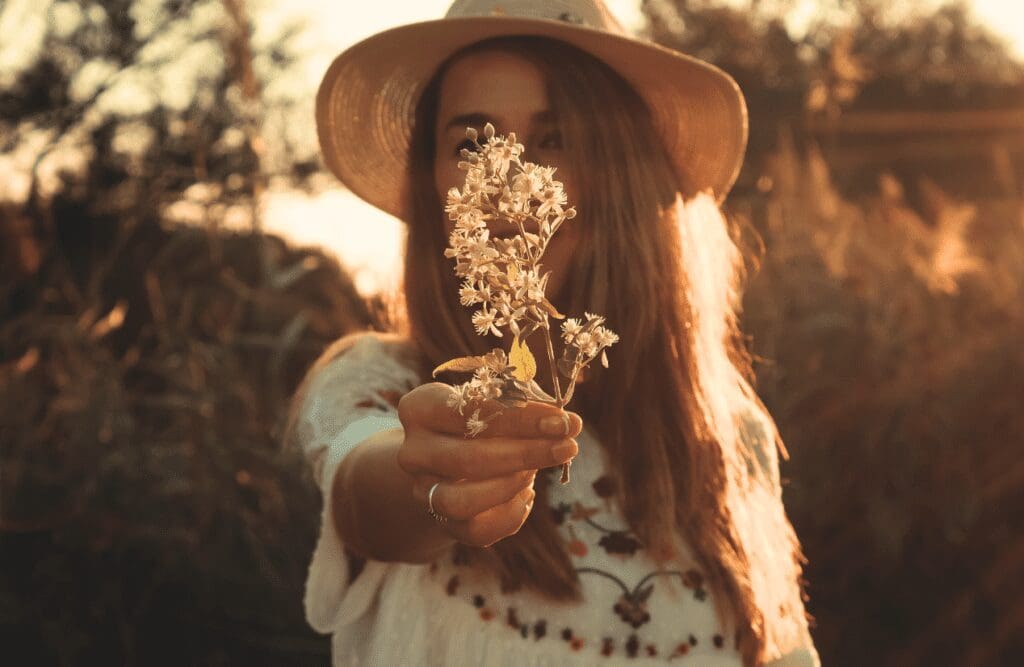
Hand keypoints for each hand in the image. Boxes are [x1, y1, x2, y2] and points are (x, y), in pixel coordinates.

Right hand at [397, 382, 581, 547]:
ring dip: (512, 486)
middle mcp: (413, 451)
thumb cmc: (477, 421)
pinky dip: (510, 515)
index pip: (469, 410)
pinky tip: (528, 495)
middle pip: (468, 458)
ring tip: (537, 471)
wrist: (444, 458)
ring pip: (462, 501)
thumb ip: (522, 407)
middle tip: (568, 446)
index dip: (520, 417)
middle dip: (527, 453)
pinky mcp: (440, 521)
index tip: (562, 420)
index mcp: (420, 409)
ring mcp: (422, 490)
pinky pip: (476, 531)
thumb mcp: (490, 402)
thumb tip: (567, 423)